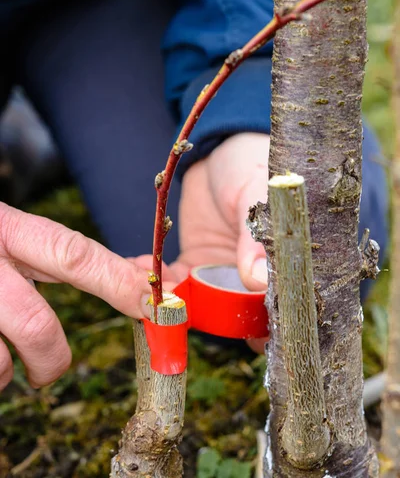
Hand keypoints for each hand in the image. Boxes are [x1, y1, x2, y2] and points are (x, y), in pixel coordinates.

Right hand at [0, 203, 176, 390]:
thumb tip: (141, 277)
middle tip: (49, 370)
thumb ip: (71, 258)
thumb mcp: (18, 236)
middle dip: (52, 360)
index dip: (117, 282)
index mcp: (10, 232)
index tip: (154, 305)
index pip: (73, 255)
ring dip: (2, 371)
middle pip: (35, 326)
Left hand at [172, 133, 269, 351]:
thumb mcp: (255, 196)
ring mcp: (217, 275)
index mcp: (277, 267)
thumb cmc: (250, 169)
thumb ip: (255, 236)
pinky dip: (156, 284)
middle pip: (236, 318)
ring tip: (154, 290)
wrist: (220, 153)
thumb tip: (256, 278)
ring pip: (199, 307)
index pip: (278, 308)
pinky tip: (142, 270)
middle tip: (180, 312)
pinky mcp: (191, 266)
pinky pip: (173, 285)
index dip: (266, 328)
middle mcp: (249, 280)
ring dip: (175, 305)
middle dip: (210, 320)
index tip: (245, 335)